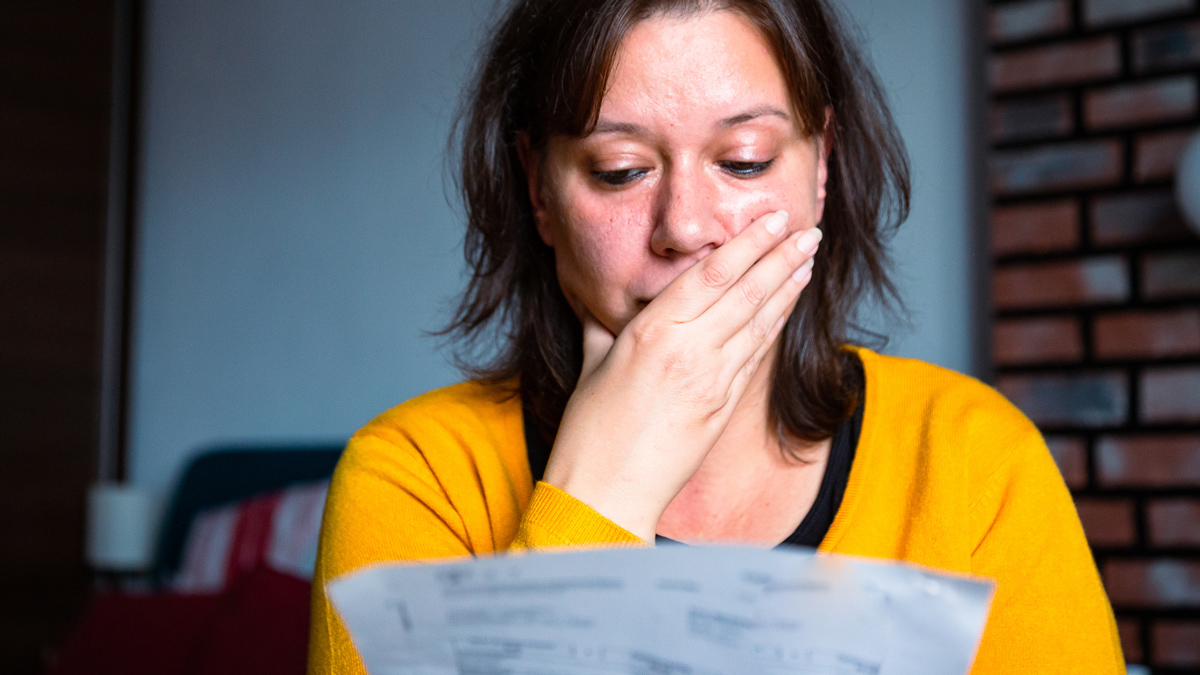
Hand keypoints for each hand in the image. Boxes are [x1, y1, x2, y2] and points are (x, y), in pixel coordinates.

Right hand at [542, 210, 820, 539]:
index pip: (709, 275)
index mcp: (650, 333)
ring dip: (788, 287)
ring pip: (759, 323)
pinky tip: (788, 308)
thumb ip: (603, 329)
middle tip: (807, 229)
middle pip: (745, 292)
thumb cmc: (589, 434)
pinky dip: (776, 327)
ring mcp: (711, 381)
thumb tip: (603, 308)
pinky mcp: (723, 408)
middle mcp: (687, 351)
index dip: (746, 244)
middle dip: (779, 257)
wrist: (606, 493)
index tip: (770, 220)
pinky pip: (755, 357)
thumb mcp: (592, 366)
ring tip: (807, 259)